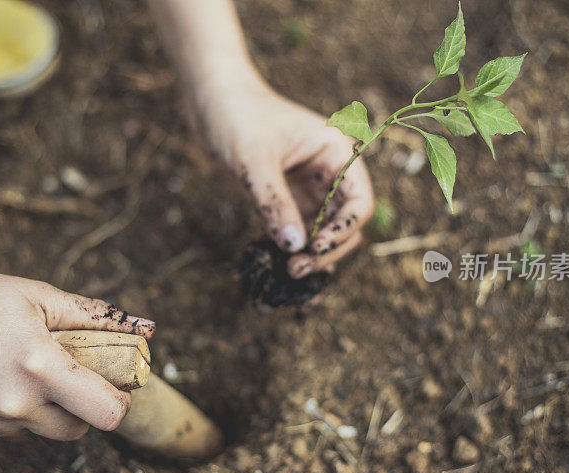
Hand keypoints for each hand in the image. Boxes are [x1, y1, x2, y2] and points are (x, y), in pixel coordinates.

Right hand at [0, 257, 154, 443]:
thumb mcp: (40, 297)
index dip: (119, 402)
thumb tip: (148, 328)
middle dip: (80, 406)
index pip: (106, 413)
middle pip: (76, 429)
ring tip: (14, 368)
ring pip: (38, 431)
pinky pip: (2, 432)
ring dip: (40, 409)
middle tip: (65, 374)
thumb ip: (97, 318)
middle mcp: (12, 404)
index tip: (115, 387)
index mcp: (38, 366)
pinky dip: (4, 413)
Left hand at [198, 80, 374, 277]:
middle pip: (344, 225)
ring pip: (322, 234)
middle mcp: (330, 174)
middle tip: (295, 269)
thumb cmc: (237, 116)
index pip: (358, 202)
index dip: (343, 230)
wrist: (210, 100)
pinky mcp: (287, 201)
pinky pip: (298, 233)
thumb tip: (294, 248)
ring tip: (289, 276)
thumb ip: (274, 202)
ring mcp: (309, 189)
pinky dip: (293, 253)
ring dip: (311, 258)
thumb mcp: (254, 160)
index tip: (314, 248)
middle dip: (325, 250)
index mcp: (337, 153)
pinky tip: (284, 275)